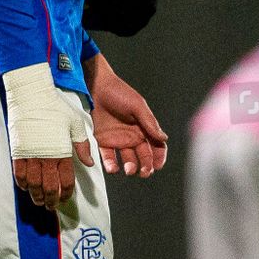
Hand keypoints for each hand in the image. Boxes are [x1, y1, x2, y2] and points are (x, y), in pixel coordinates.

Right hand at [3, 63, 92, 209]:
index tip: (66, 198)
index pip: (66, 181)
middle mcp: (46, 158)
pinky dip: (23, 184)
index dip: (66, 193)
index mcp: (62, 152)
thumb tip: (89, 163)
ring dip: (36, 196)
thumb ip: (82, 146)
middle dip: (51, 200)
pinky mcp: (17, 151)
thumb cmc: (55, 107)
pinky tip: (27, 188)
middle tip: (51, 205)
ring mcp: (30, 156)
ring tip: (39, 201)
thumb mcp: (76, 124)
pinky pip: (19, 174)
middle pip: (49, 188)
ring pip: (33, 185)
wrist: (31, 96)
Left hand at [88, 57, 167, 177]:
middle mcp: (132, 136)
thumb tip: (164, 138)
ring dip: (130, 167)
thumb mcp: (137, 106)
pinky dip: (110, 165)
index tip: (157, 166)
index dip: (159, 157)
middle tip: (144, 172)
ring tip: (129, 169)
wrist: (95, 86)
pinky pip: (107, 157)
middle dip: (146, 166)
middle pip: (143, 156)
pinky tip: (113, 168)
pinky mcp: (102, 141)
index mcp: (144, 128)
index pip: (156, 146)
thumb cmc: (119, 92)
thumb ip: (149, 123)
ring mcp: (117, 140)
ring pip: (127, 160)